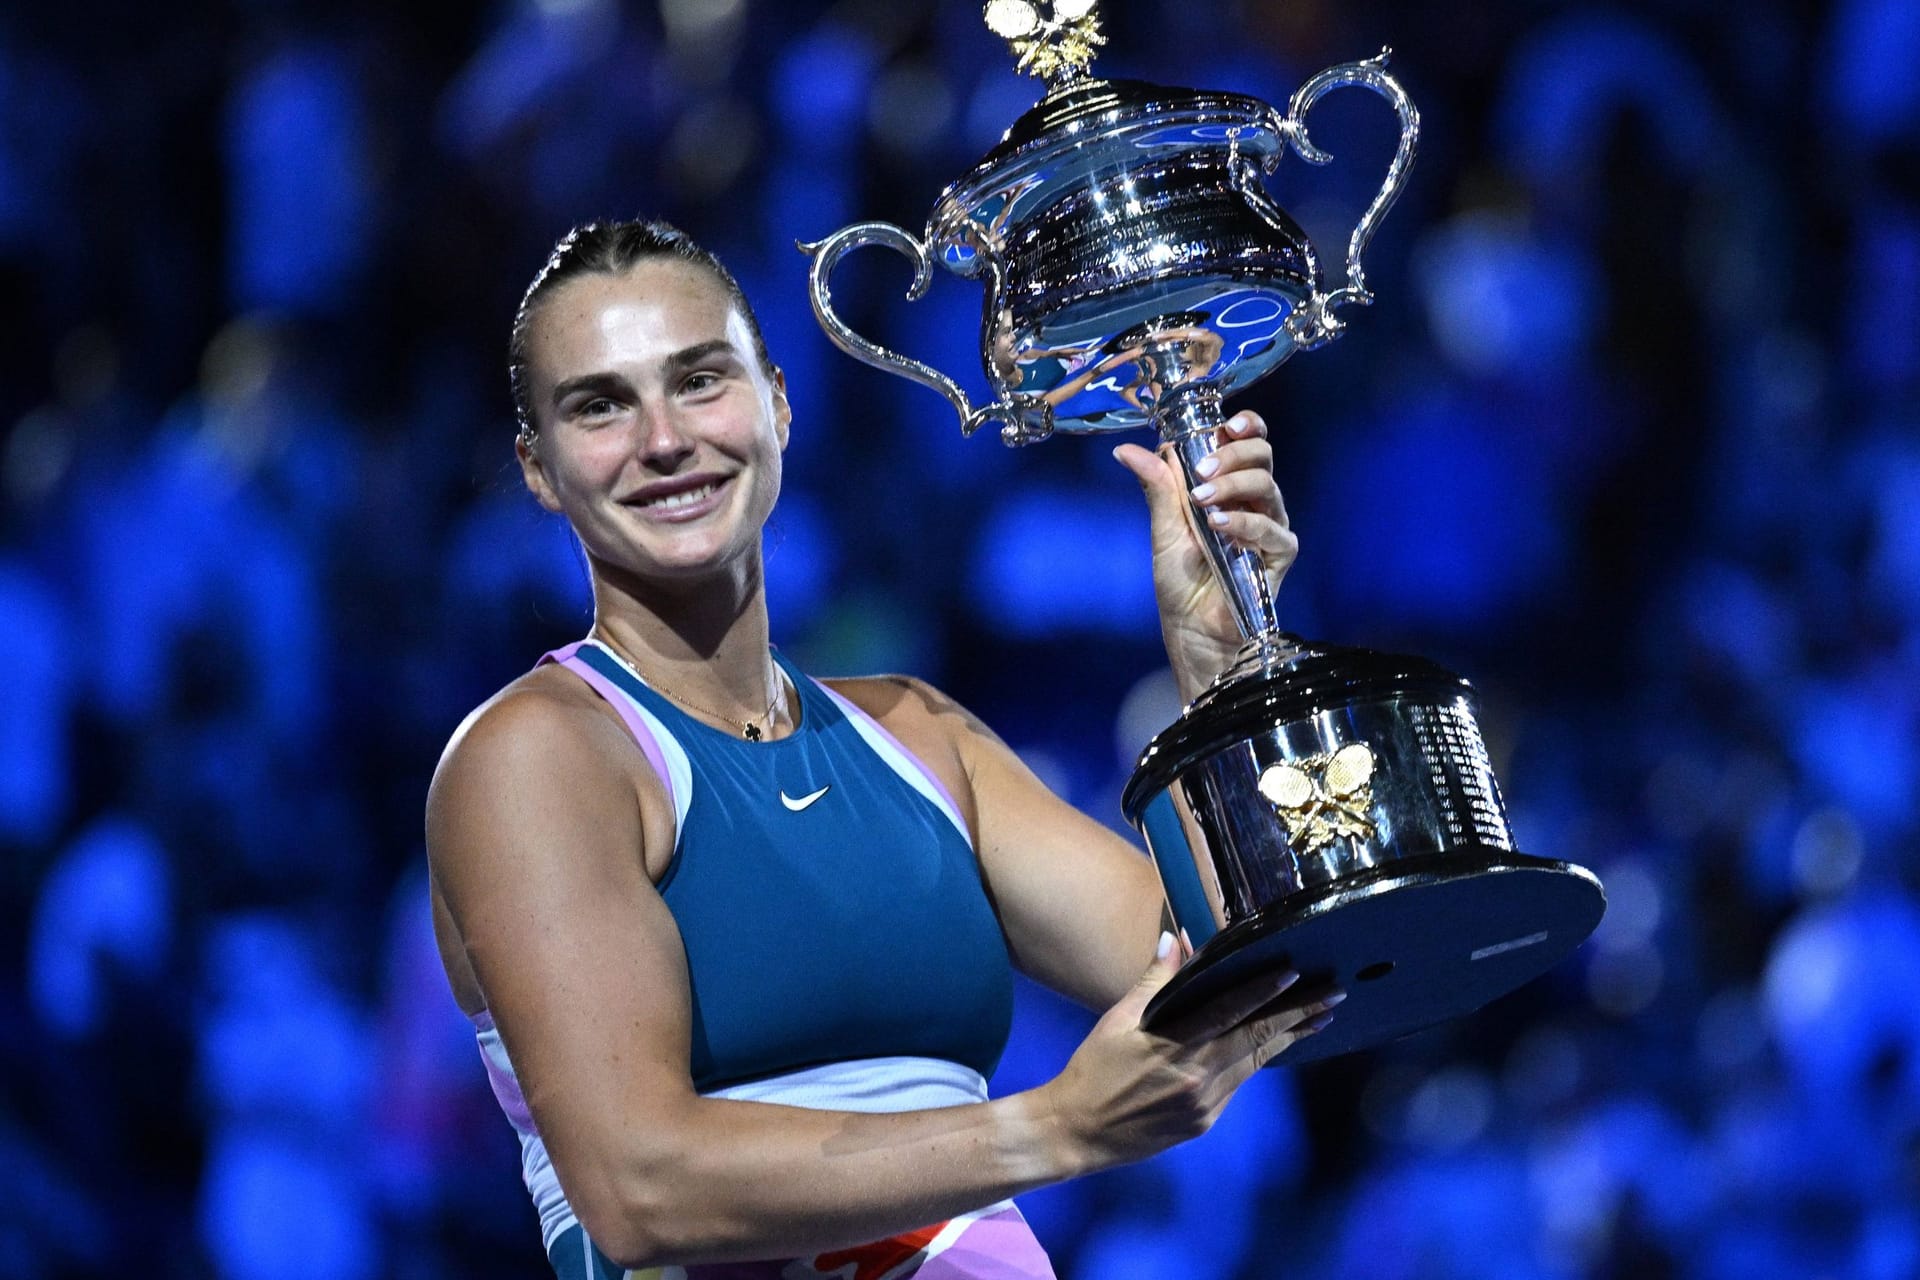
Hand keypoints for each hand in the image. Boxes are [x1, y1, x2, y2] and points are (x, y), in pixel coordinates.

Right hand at [1040, 932, 1341, 1173]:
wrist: (1077, 1131)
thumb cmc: (1093, 1070)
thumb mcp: (1117, 1021)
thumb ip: (1153, 981)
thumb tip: (1178, 939)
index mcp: (1174, 1047)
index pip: (1228, 1013)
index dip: (1264, 992)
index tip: (1294, 973)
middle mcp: (1197, 1077)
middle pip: (1257, 1039)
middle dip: (1299, 1015)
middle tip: (1334, 994)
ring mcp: (1205, 1105)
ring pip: (1255, 1063)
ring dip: (1289, 1038)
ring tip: (1321, 1017)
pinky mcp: (1204, 1122)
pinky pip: (1239, 1084)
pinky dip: (1259, 1060)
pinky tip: (1277, 1044)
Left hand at [1113, 410, 1296, 697]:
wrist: (1191, 627)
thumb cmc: (1180, 580)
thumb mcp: (1163, 527)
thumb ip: (1157, 486)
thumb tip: (1127, 450)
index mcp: (1230, 485)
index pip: (1248, 441)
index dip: (1244, 425)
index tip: (1226, 425)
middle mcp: (1255, 499)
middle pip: (1261, 455)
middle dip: (1233, 454)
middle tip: (1204, 470)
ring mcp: (1270, 524)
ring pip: (1267, 485)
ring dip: (1233, 486)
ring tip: (1202, 502)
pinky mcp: (1279, 553)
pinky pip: (1272, 528)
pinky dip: (1245, 522)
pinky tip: (1222, 526)